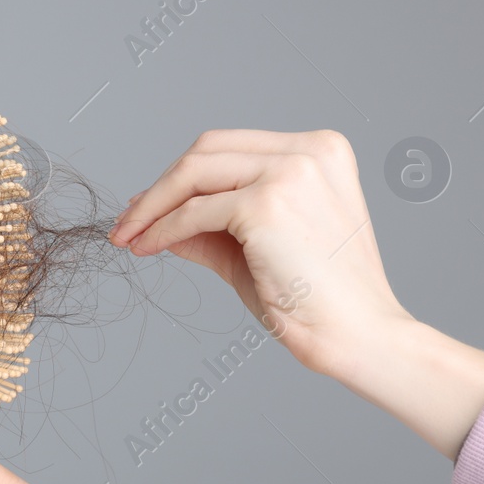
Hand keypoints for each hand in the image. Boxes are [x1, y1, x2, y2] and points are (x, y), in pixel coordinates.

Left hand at [110, 129, 483, 459]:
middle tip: (127, 222)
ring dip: (151, 207)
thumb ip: (207, 228)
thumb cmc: (314, 300)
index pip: (230, 148)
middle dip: (160, 187)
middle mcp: (310, 151)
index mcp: (320, 150)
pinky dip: (162, 230)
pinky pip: (194, 212)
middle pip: (207, 150)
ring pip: (193, 173)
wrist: (355, 336)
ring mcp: (290, 172)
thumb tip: (153, 220)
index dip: (181, 175)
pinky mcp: (267, 203)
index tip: (147, 207)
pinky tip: (146, 248)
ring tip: (127, 237)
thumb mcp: (251, 250)